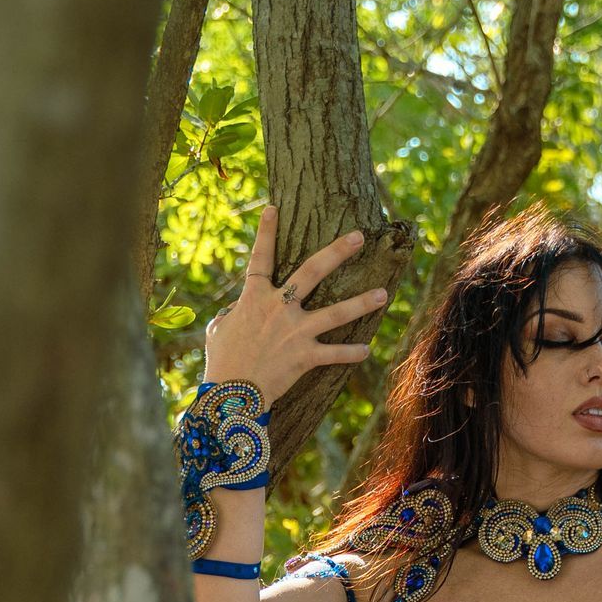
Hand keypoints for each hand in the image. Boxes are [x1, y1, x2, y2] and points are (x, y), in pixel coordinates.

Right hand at [202, 202, 388, 407]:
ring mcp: (295, 331)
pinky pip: (334, 353)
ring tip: (383, 293)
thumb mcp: (219, 330)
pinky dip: (350, 353)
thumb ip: (231, 315)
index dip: (265, 232)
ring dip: (362, 302)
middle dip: (337, 252)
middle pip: (312, 271)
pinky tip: (367, 350)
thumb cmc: (222, 361)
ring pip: (336, 312)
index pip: (261, 258)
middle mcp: (279, 307)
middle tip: (359, 237)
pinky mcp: (305, 356)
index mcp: (254, 297)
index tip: (273, 208)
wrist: (231, 394)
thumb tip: (235, 313)